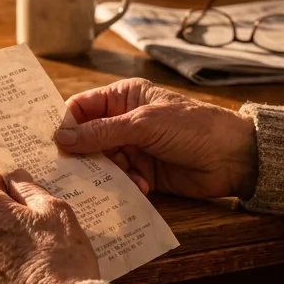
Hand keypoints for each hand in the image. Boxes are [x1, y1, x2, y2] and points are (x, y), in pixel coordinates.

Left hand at [0, 170, 99, 283]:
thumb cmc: (60, 258)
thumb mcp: (54, 211)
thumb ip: (29, 189)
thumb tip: (15, 177)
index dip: (4, 183)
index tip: (22, 193)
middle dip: (3, 215)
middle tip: (35, 226)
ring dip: (0, 242)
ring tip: (33, 254)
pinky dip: (1, 269)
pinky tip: (26, 276)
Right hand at [54, 78, 258, 200]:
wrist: (234, 158)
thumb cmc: (192, 128)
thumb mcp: (143, 125)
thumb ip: (102, 132)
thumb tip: (61, 138)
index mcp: (124, 97)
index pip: (82, 108)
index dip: (65, 124)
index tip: (49, 143)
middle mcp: (124, 121)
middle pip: (87, 138)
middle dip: (81, 154)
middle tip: (67, 171)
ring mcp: (134, 148)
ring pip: (102, 162)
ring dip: (105, 173)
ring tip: (113, 179)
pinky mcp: (143, 173)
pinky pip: (120, 180)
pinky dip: (125, 185)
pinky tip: (141, 185)